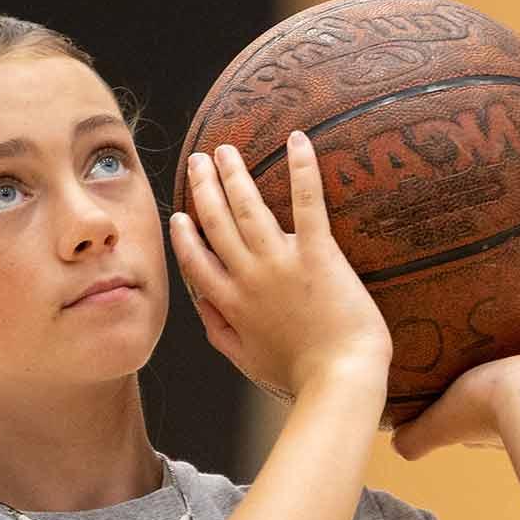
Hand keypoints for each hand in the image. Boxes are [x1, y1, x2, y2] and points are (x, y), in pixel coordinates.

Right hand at [169, 131, 392, 395]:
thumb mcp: (247, 359)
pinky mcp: (318, 254)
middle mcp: (249, 276)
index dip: (185, 235)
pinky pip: (307, 203)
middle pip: (217, 222)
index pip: (196, 261)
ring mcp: (281, 262)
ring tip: (225, 150)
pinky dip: (302, 168)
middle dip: (204, 187)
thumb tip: (201, 305)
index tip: (180, 214)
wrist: (340, 379)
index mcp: (231, 303)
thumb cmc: (300, 375)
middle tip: (200, 160)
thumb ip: (219, 330)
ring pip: (248, 207)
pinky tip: (297, 139)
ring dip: (233, 174)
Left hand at [391, 285, 519, 459]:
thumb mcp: (439, 421)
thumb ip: (416, 436)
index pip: (483, 400)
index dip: (469, 392)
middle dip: (510, 354)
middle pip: (519, 369)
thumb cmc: (486, 410)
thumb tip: (393, 446)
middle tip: (497, 327)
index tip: (457, 374)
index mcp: (498, 409)